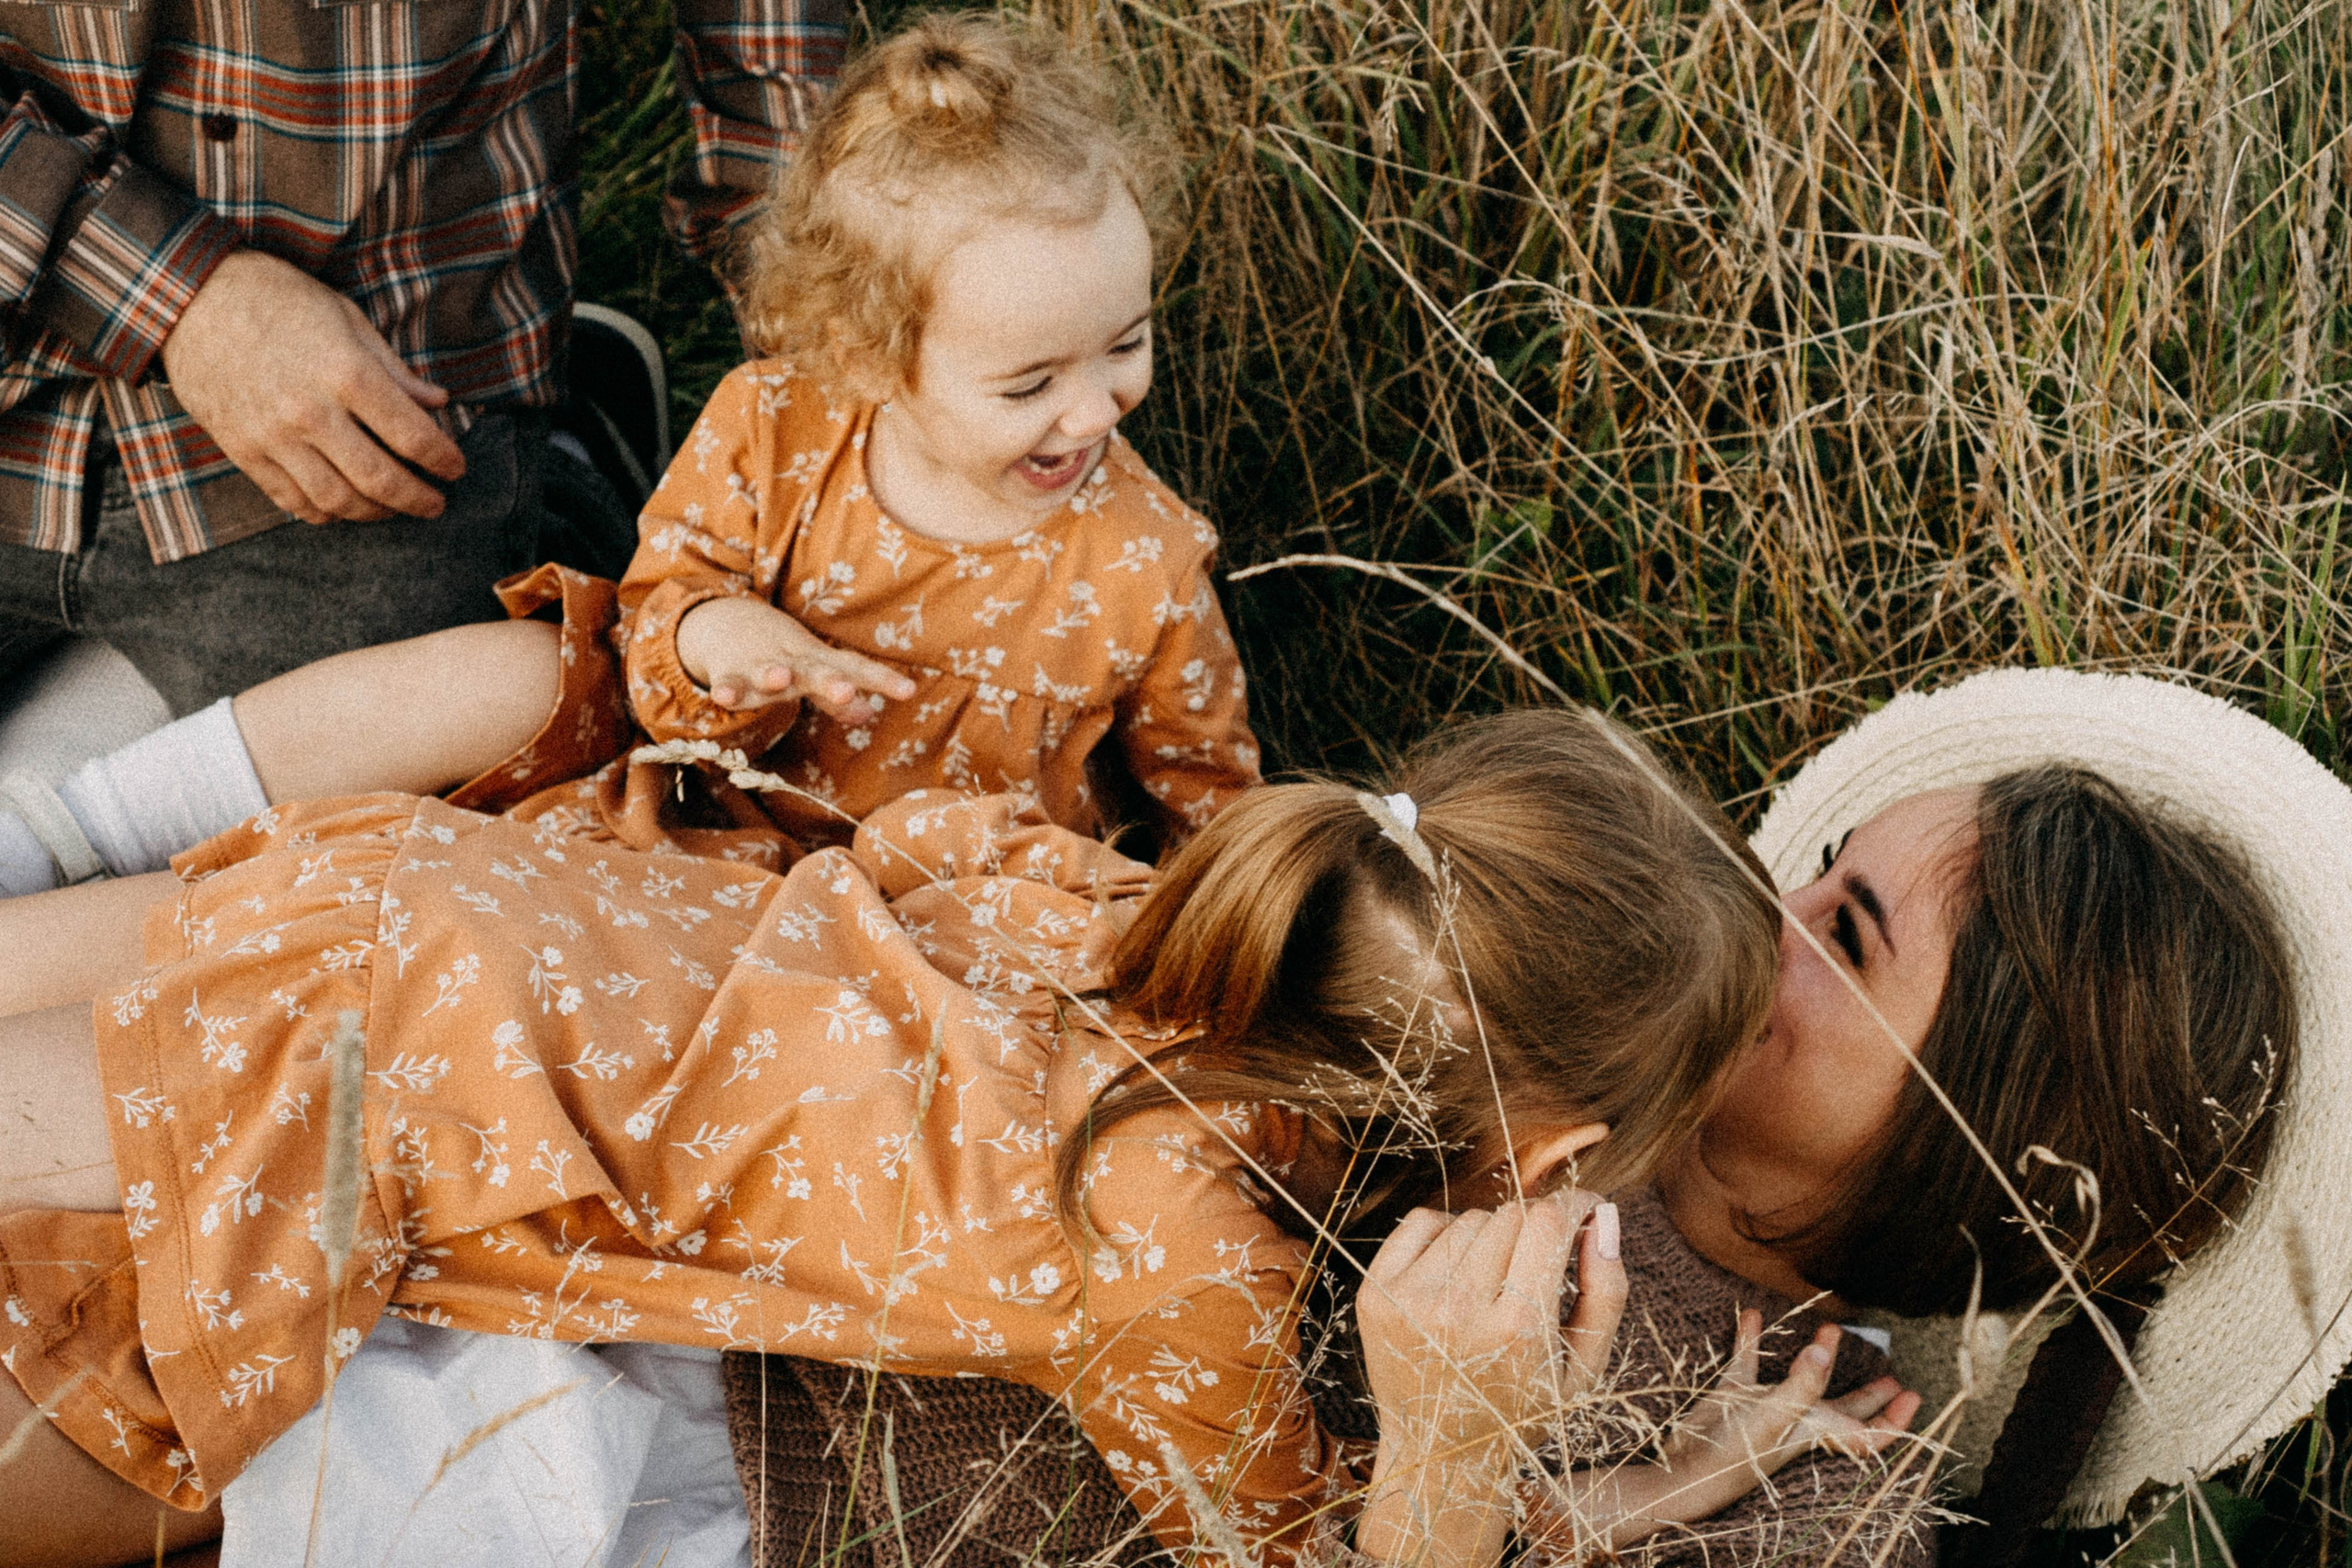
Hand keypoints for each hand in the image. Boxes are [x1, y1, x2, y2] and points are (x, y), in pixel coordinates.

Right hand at [159, 250, 465, 523]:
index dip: (443, 460)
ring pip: (338, 500)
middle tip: (436, 504)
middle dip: (418, 499)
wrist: (189, 297)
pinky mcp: (242, 450)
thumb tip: (438, 402)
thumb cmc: (277, 299)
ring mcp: (273, 436)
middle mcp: (311, 412)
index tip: (456, 469)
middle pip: (380, 479)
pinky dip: (325, 512)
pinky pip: (292, 500)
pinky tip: (344, 506)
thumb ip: (394, 368)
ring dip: (375, 513)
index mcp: (347, 373)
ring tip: (394, 508)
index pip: (413, 436)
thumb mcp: (347, 318)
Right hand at [675, 596, 917, 723]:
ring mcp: (759, 666)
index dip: (882, 680)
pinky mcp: (728, 673)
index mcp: (819, 663)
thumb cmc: (781, 654)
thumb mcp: (811, 672)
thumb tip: (869, 714)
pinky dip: (726, 690)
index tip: (909, 690)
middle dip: (829, 681)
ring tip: (780, 680)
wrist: (724, 620)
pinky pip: (728, 683)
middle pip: (815, 671)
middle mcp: (793, 663)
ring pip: (768, 673)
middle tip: (844, 690)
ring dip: (772, 676)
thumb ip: (836, 699)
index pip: (857, 669)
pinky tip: (723, 698)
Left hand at [1355, 1192, 1625, 1567]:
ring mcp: (1410, 1300)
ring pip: (1469, 1219)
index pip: (1548, 1222)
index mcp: (1517, 1329)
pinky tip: (1457, 1274)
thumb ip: (1607, 1292)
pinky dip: (1446, 1234)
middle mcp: (1458, 1310)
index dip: (1577, 1204)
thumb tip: (1604, 1217)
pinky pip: (1423, 1221)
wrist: (1439, 1453)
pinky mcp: (1376, 1294)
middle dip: (1538, 1226)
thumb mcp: (1584, 1366)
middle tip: (1543, 1259)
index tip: (1589, 1209)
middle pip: (1511, 1215)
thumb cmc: (1523, 1406)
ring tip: (1496, 1284)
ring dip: (1492, 1237)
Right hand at [1532, 1312, 1921, 1551]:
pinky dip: (1751, 1339)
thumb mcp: (1775, 1417)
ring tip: (1830, 1329)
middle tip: (1892, 1377)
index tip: (1912, 1395)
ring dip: (1817, 1359)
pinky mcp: (1733, 1394)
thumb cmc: (1735, 1454)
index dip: (1893, 1420)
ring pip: (1802, 1382)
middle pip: (1844, 1409)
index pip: (1866, 1432)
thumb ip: (1802, 1384)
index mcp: (1815, 1430)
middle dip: (1870, 1397)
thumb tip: (1826, 1351)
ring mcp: (1765, 1406)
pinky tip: (1752, 1315)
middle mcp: (1796, 1419)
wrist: (1684, 1469)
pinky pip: (1747, 1361)